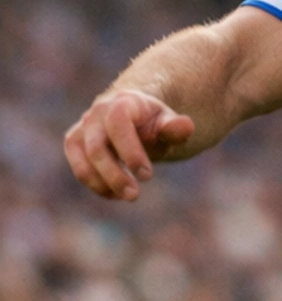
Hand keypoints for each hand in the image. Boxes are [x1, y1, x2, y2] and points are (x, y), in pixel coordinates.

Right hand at [63, 88, 196, 199]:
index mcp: (121, 104)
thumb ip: (174, 127)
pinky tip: (115, 195)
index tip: (147, 176)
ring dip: (103, 184)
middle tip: (134, 196)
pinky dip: (96, 185)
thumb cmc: (151, 122)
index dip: (130, 151)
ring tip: (128, 196)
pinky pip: (79, 168)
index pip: (118, 124)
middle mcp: (96, 115)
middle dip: (115, 175)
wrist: (131, 115)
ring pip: (83, 160)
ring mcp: (83, 129)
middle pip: (97, 148)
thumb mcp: (166, 122)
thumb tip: (187, 127)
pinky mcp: (74, 144)